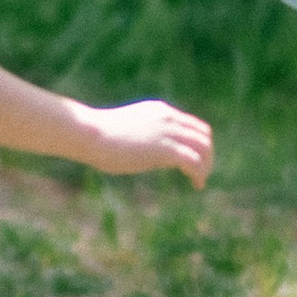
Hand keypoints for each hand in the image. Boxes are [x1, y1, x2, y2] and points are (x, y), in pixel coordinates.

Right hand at [82, 99, 213, 185]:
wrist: (90, 134)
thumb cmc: (98, 136)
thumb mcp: (128, 131)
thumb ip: (143, 137)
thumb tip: (148, 152)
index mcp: (161, 111)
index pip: (193, 125)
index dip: (198, 144)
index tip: (195, 160)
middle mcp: (169, 118)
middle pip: (203, 135)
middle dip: (207, 155)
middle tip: (201, 173)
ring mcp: (168, 132)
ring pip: (203, 148)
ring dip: (206, 166)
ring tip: (200, 181)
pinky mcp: (165, 149)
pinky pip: (193, 162)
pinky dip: (199, 174)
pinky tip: (196, 184)